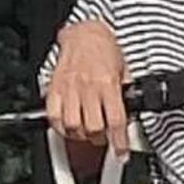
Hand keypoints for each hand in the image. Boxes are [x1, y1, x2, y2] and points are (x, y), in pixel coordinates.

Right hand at [44, 20, 129, 150]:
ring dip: (81, 135)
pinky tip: (69, 126)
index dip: (119, 142)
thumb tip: (130, 116)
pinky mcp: (54, 88)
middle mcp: (88, 87)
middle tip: (104, 138)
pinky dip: (61, 127)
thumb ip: (125, 93)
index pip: (115, 122)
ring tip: (87, 132)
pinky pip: (54, 116)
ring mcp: (69, 88)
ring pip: (73, 126)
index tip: (121, 152)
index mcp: (108, 83)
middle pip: (93, 128)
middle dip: (100, 139)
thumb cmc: (104, 47)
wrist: (83, 31)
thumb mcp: (124, 69)